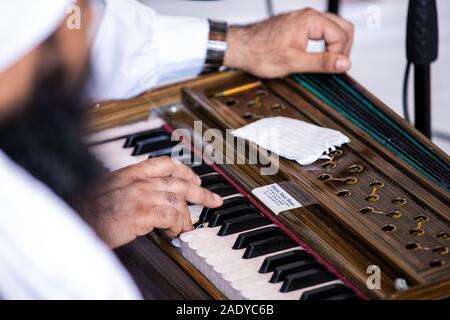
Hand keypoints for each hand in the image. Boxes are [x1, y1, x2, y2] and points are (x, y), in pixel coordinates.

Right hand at [79, 157, 222, 247]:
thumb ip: (131, 187)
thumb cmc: (88, 209)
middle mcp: (138, 181)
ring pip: (177, 202)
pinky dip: (177, 226)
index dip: (184, 170)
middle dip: (200, 192)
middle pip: (179, 182)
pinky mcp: (142, 213)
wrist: (74, 222)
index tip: (195, 178)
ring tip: (183, 228)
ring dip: (184, 218)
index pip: (164, 163)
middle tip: (214, 200)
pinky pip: (171, 217)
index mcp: (130, 173)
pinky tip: (174, 233)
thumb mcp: (109, 189)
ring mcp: (140, 196)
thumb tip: (153, 197)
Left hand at [224, 8, 353, 77]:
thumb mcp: (293, 62)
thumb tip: (343, 63)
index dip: (339, 55)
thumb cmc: (260, 53)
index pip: (341, 36)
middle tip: (335, 66)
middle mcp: (308, 16)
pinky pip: (321, 30)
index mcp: (310, 21)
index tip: (333, 70)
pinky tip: (318, 55)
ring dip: (335, 45)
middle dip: (343, 48)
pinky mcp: (298, 25)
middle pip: (342, 27)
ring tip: (328, 62)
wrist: (240, 48)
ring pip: (333, 28)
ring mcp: (303, 19)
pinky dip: (325, 42)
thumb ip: (321, 63)